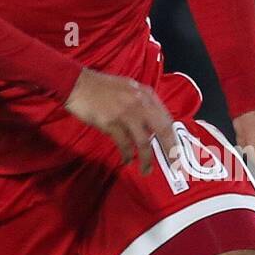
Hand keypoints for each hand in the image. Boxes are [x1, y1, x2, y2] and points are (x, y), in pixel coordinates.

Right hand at [65, 68, 179, 175]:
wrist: (78, 84)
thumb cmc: (102, 87)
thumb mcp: (129, 89)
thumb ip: (142, 104)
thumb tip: (151, 126)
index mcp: (146, 94)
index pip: (166, 119)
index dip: (173, 137)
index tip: (176, 150)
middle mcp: (140, 103)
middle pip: (162, 130)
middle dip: (170, 149)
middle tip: (173, 165)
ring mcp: (126, 114)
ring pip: (143, 142)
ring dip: (146, 159)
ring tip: (146, 170)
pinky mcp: (111, 123)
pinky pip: (124, 144)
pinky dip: (126, 155)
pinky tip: (126, 160)